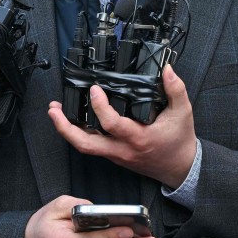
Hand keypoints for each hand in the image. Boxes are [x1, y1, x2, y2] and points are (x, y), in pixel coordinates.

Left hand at [48, 64, 196, 187]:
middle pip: (85, 144)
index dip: (99, 107)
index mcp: (138, 138)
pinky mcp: (114, 155)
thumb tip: (167, 70)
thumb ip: (176, 89)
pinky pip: (92, 146)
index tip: (94, 90)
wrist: (179, 168)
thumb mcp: (183, 112)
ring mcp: (116, 154)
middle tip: (54, 110)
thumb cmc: (179, 142)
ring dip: (67, 130)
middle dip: (65, 127)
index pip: (112, 124)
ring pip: (85, 147)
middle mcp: (122, 149)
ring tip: (56, 112)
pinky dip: (78, 134)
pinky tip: (72, 120)